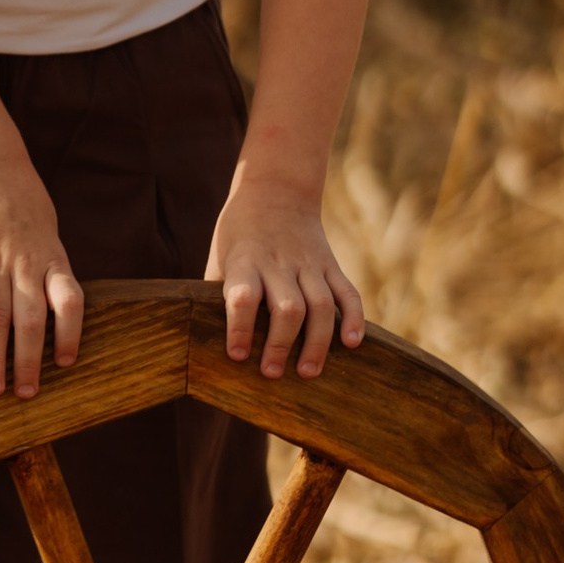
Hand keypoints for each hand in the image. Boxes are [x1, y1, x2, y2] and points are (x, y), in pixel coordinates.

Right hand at [0, 168, 83, 399]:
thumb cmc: (24, 210)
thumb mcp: (47, 240)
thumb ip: (46, 278)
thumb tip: (47, 324)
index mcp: (52, 262)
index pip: (70, 303)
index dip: (71, 333)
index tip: (65, 364)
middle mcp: (28, 264)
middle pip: (32, 319)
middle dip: (28, 361)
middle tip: (25, 395)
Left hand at [207, 175, 364, 379]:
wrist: (275, 189)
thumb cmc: (238, 233)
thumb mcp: (220, 257)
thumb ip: (219, 294)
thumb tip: (210, 342)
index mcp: (246, 262)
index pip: (243, 297)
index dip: (240, 328)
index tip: (238, 355)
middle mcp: (279, 263)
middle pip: (287, 308)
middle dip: (281, 344)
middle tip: (272, 373)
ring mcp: (309, 264)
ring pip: (320, 305)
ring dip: (317, 343)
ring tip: (308, 372)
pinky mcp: (331, 265)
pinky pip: (347, 292)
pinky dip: (353, 318)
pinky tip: (352, 343)